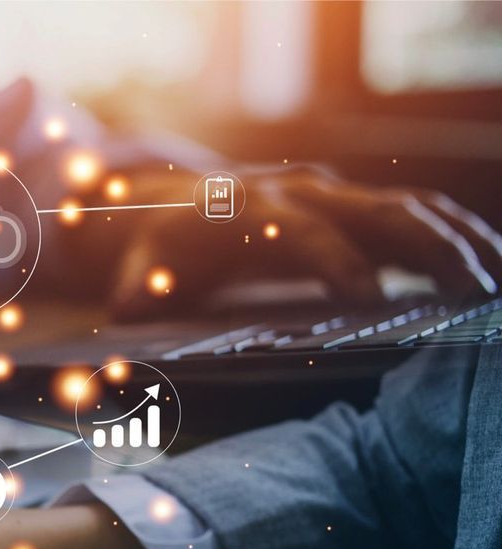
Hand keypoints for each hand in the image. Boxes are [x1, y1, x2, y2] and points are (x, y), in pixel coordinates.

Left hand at [110, 167, 501, 318]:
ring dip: (461, 243)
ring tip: (499, 285)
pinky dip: (458, 238)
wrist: (167, 201)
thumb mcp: (141, 267)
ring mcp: (336, 195)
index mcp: (255, 213)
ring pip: (412, 210)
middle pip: (380, 214)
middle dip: (430, 250)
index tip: (368, 298)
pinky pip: (417, 215)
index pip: (306, 238)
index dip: (336, 264)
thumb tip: (126, 310)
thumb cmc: (160, 246)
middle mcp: (304, 195)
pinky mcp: (355, 205)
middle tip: (475, 293)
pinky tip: (490, 271)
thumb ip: (139, 289)